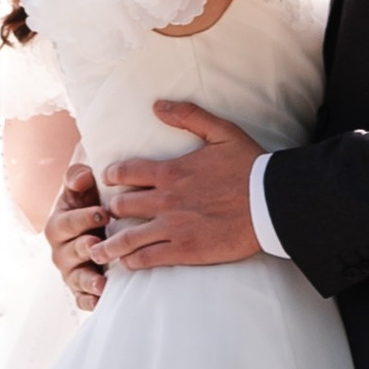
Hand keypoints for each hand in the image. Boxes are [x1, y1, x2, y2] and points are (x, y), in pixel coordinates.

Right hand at [45, 160, 109, 309]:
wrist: (98, 223)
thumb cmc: (89, 202)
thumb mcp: (81, 186)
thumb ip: (77, 176)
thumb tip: (82, 178)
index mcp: (57, 225)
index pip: (68, 222)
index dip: (84, 217)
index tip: (104, 213)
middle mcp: (60, 251)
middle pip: (71, 251)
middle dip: (85, 248)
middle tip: (99, 245)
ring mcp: (70, 272)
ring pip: (76, 278)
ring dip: (88, 281)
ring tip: (101, 283)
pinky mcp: (81, 290)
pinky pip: (82, 299)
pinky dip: (89, 302)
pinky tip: (100, 302)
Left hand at [98, 104, 265, 269]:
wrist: (271, 203)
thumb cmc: (249, 166)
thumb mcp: (221, 131)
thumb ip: (188, 116)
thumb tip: (157, 105)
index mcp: (171, 171)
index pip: (126, 172)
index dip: (111, 176)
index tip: (106, 180)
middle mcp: (166, 200)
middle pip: (122, 206)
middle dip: (111, 210)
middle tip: (103, 215)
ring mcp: (173, 227)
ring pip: (128, 238)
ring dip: (110, 243)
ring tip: (97, 249)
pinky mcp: (185, 251)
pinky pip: (148, 258)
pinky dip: (132, 261)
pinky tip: (126, 263)